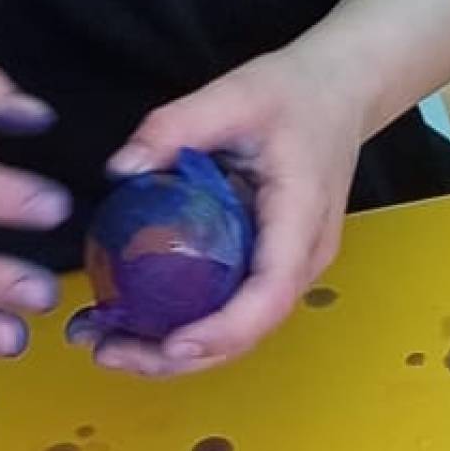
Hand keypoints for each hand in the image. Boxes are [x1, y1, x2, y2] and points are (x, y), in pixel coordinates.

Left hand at [73, 41, 366, 379]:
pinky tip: (138, 323)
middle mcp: (303, 258)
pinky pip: (233, 310)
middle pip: (248, 332)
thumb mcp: (233, 95)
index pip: (269, 293)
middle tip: (109, 352)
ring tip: (111, 347)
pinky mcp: (272, 266)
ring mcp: (291, 267)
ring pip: (240, 332)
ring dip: (177, 352)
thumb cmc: (294, 94)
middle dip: (179, 357)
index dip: (223, 329)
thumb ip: (173, 126)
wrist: (340, 92)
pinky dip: (187, 326)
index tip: (170, 344)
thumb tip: (120, 169)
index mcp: (300, 218)